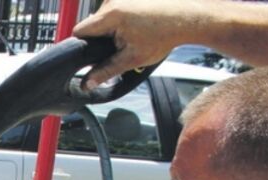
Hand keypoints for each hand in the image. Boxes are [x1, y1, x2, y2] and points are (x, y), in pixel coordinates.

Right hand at [74, 0, 207, 88]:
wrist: (188, 17)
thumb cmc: (164, 35)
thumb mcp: (131, 59)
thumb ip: (105, 72)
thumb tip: (87, 83)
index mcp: (110, 15)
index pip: (79, 31)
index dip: (82, 46)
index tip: (91, 55)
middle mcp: (113, 1)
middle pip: (91, 24)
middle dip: (99, 38)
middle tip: (118, 47)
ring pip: (102, 18)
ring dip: (110, 29)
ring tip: (131, 36)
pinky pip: (114, 10)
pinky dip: (119, 20)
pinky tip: (135, 27)